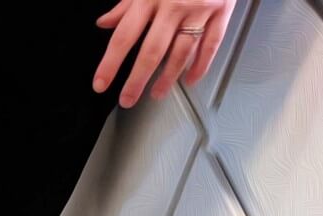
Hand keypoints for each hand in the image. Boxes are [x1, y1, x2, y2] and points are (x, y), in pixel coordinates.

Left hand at [93, 0, 236, 107]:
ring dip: (167, 78)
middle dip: (137, 80)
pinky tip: (190, 80)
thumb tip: (104, 23)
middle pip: (152, 51)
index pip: (124, 37)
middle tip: (127, 99)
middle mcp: (174, 5)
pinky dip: (201, 66)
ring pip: (181, 52)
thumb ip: (127, 4)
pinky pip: (211, 45)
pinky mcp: (222, 11)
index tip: (100, 84)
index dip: (110, 64)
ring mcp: (200, 9)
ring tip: (156, 94)